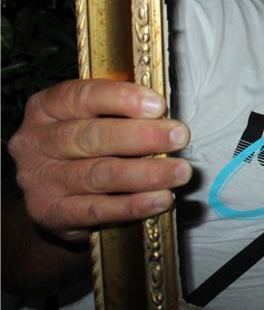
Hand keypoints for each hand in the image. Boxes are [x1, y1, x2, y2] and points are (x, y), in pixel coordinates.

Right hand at [8, 79, 192, 241]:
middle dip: (143, 136)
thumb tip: (166, 116)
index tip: (159, 105)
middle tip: (180, 137)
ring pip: (98, 174)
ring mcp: (40, 180)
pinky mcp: (50, 213)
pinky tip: (161, 199)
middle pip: (92, 136)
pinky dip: (133, 205)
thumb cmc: (85, 147)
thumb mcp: (92, 119)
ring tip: (180, 171)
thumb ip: (120, 113)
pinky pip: (96, 210)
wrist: (52, 195)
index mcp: (46, 108)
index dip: (122, 98)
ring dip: (146, 173)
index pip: (81, 96)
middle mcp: (36, 142)